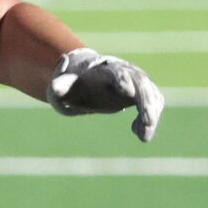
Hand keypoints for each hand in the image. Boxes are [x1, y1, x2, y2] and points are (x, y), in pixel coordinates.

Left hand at [48, 49, 164, 141]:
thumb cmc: (74, 84)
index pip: (116, 72)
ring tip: (144, 137)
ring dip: (152, 114)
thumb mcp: (62, 86)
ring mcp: (136, 82)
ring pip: (151, 94)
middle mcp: (125, 72)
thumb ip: (59, 87)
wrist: (88, 80)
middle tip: (147, 122)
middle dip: (145, 101)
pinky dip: (151, 119)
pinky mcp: (142, 93)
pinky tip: (139, 134)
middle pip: (140, 82)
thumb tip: (54, 88)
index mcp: (104, 69)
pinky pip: (154, 103)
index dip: (122, 80)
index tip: (127, 91)